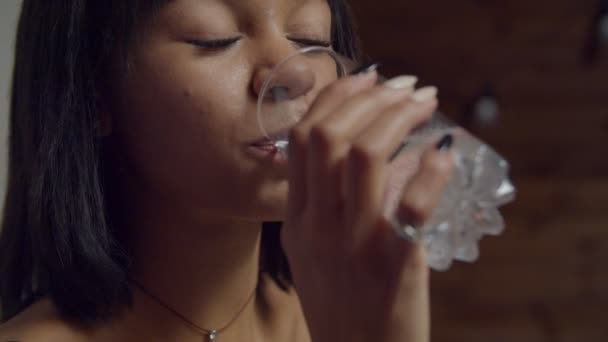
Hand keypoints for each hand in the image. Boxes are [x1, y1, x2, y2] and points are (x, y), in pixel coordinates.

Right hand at [281, 71, 454, 341]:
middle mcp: (319, 226)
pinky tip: (445, 154)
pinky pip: (411, 207)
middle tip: (404, 85)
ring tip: (424, 102)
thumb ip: (329, 205)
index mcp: (297, 220)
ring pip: (364, 157)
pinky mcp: (394, 266)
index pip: (303, 139)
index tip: (367, 77)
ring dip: (398, 118)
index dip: (336, 97)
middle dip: (370, 97)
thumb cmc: (342, 306)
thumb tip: (381, 154)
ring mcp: (353, 246)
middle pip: (330, 138)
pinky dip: (431, 172)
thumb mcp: (314, 254)